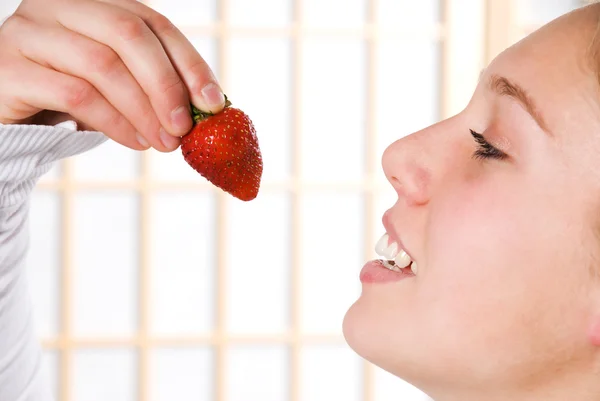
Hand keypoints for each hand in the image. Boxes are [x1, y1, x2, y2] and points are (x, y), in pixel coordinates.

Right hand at [0, 0, 225, 151]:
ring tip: (164, 142)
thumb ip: (154, 82)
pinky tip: (136, 141)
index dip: (188, 62)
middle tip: (185, 127)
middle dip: (166, 85)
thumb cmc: (73, 98)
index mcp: (92, 2)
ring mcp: (28, 31)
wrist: (12, 119)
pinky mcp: (9, 67)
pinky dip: (114, 123)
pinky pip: (75, 94)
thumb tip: (210, 105)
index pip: (152, 22)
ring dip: (143, 110)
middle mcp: (57, 5)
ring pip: (102, 65)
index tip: (214, 102)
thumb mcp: (118, 82)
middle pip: (127, 34)